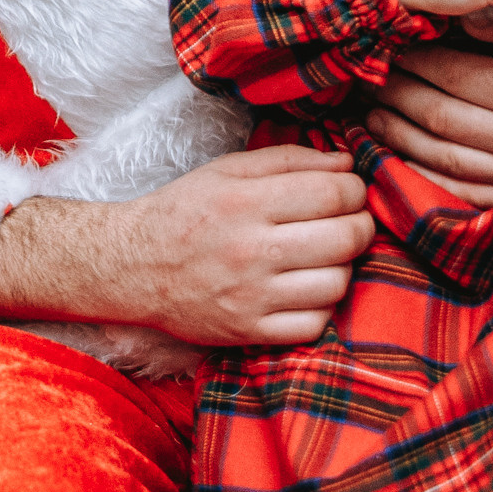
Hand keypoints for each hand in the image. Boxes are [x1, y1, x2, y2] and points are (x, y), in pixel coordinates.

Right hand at [0, 145, 372, 349]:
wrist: (131, 267)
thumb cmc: (184, 212)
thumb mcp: (228, 171)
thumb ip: (288, 160)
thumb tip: (347, 163)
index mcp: (246, 202)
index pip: (335, 192)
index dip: (356, 189)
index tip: (349, 192)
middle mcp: (251, 249)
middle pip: (346, 238)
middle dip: (361, 226)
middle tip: (349, 222)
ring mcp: (251, 297)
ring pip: (337, 284)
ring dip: (342, 267)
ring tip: (324, 257)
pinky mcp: (249, 332)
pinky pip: (314, 325)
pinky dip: (320, 307)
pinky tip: (305, 290)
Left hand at [363, 6, 492, 206]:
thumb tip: (463, 22)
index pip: (452, 75)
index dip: (413, 60)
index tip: (388, 43)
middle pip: (437, 119)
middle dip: (394, 96)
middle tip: (363, 78)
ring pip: (442, 159)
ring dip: (398, 137)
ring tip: (369, 114)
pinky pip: (464, 193)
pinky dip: (425, 177)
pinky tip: (399, 158)